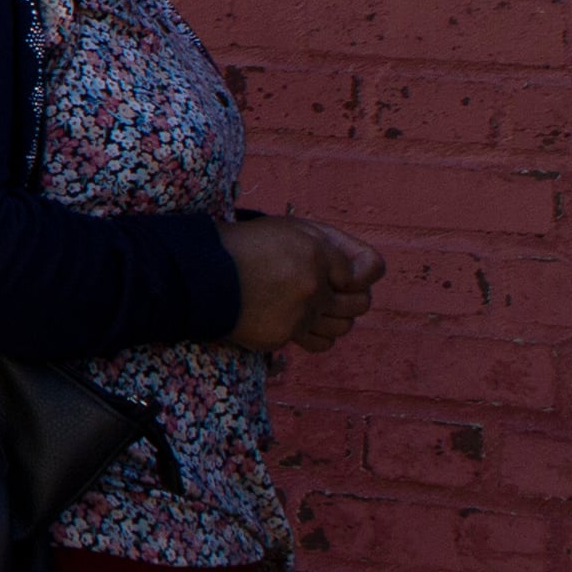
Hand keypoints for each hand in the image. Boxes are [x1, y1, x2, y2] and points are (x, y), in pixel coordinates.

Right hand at [221, 214, 384, 354]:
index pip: (372, 269)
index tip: (343, 274)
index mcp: (316, 252)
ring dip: (332, 318)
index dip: (360, 271)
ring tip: (310, 307)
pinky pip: (319, 343)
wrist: (200, 275)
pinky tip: (296, 320)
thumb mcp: (288, 228)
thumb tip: (361, 272)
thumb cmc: (245, 246)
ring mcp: (299, 315)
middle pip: (362, 303)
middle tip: (329, 292)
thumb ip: (330, 244)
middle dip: (350, 297)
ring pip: (343, 327)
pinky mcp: (284, 337)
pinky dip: (312, 333)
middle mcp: (313, 286)